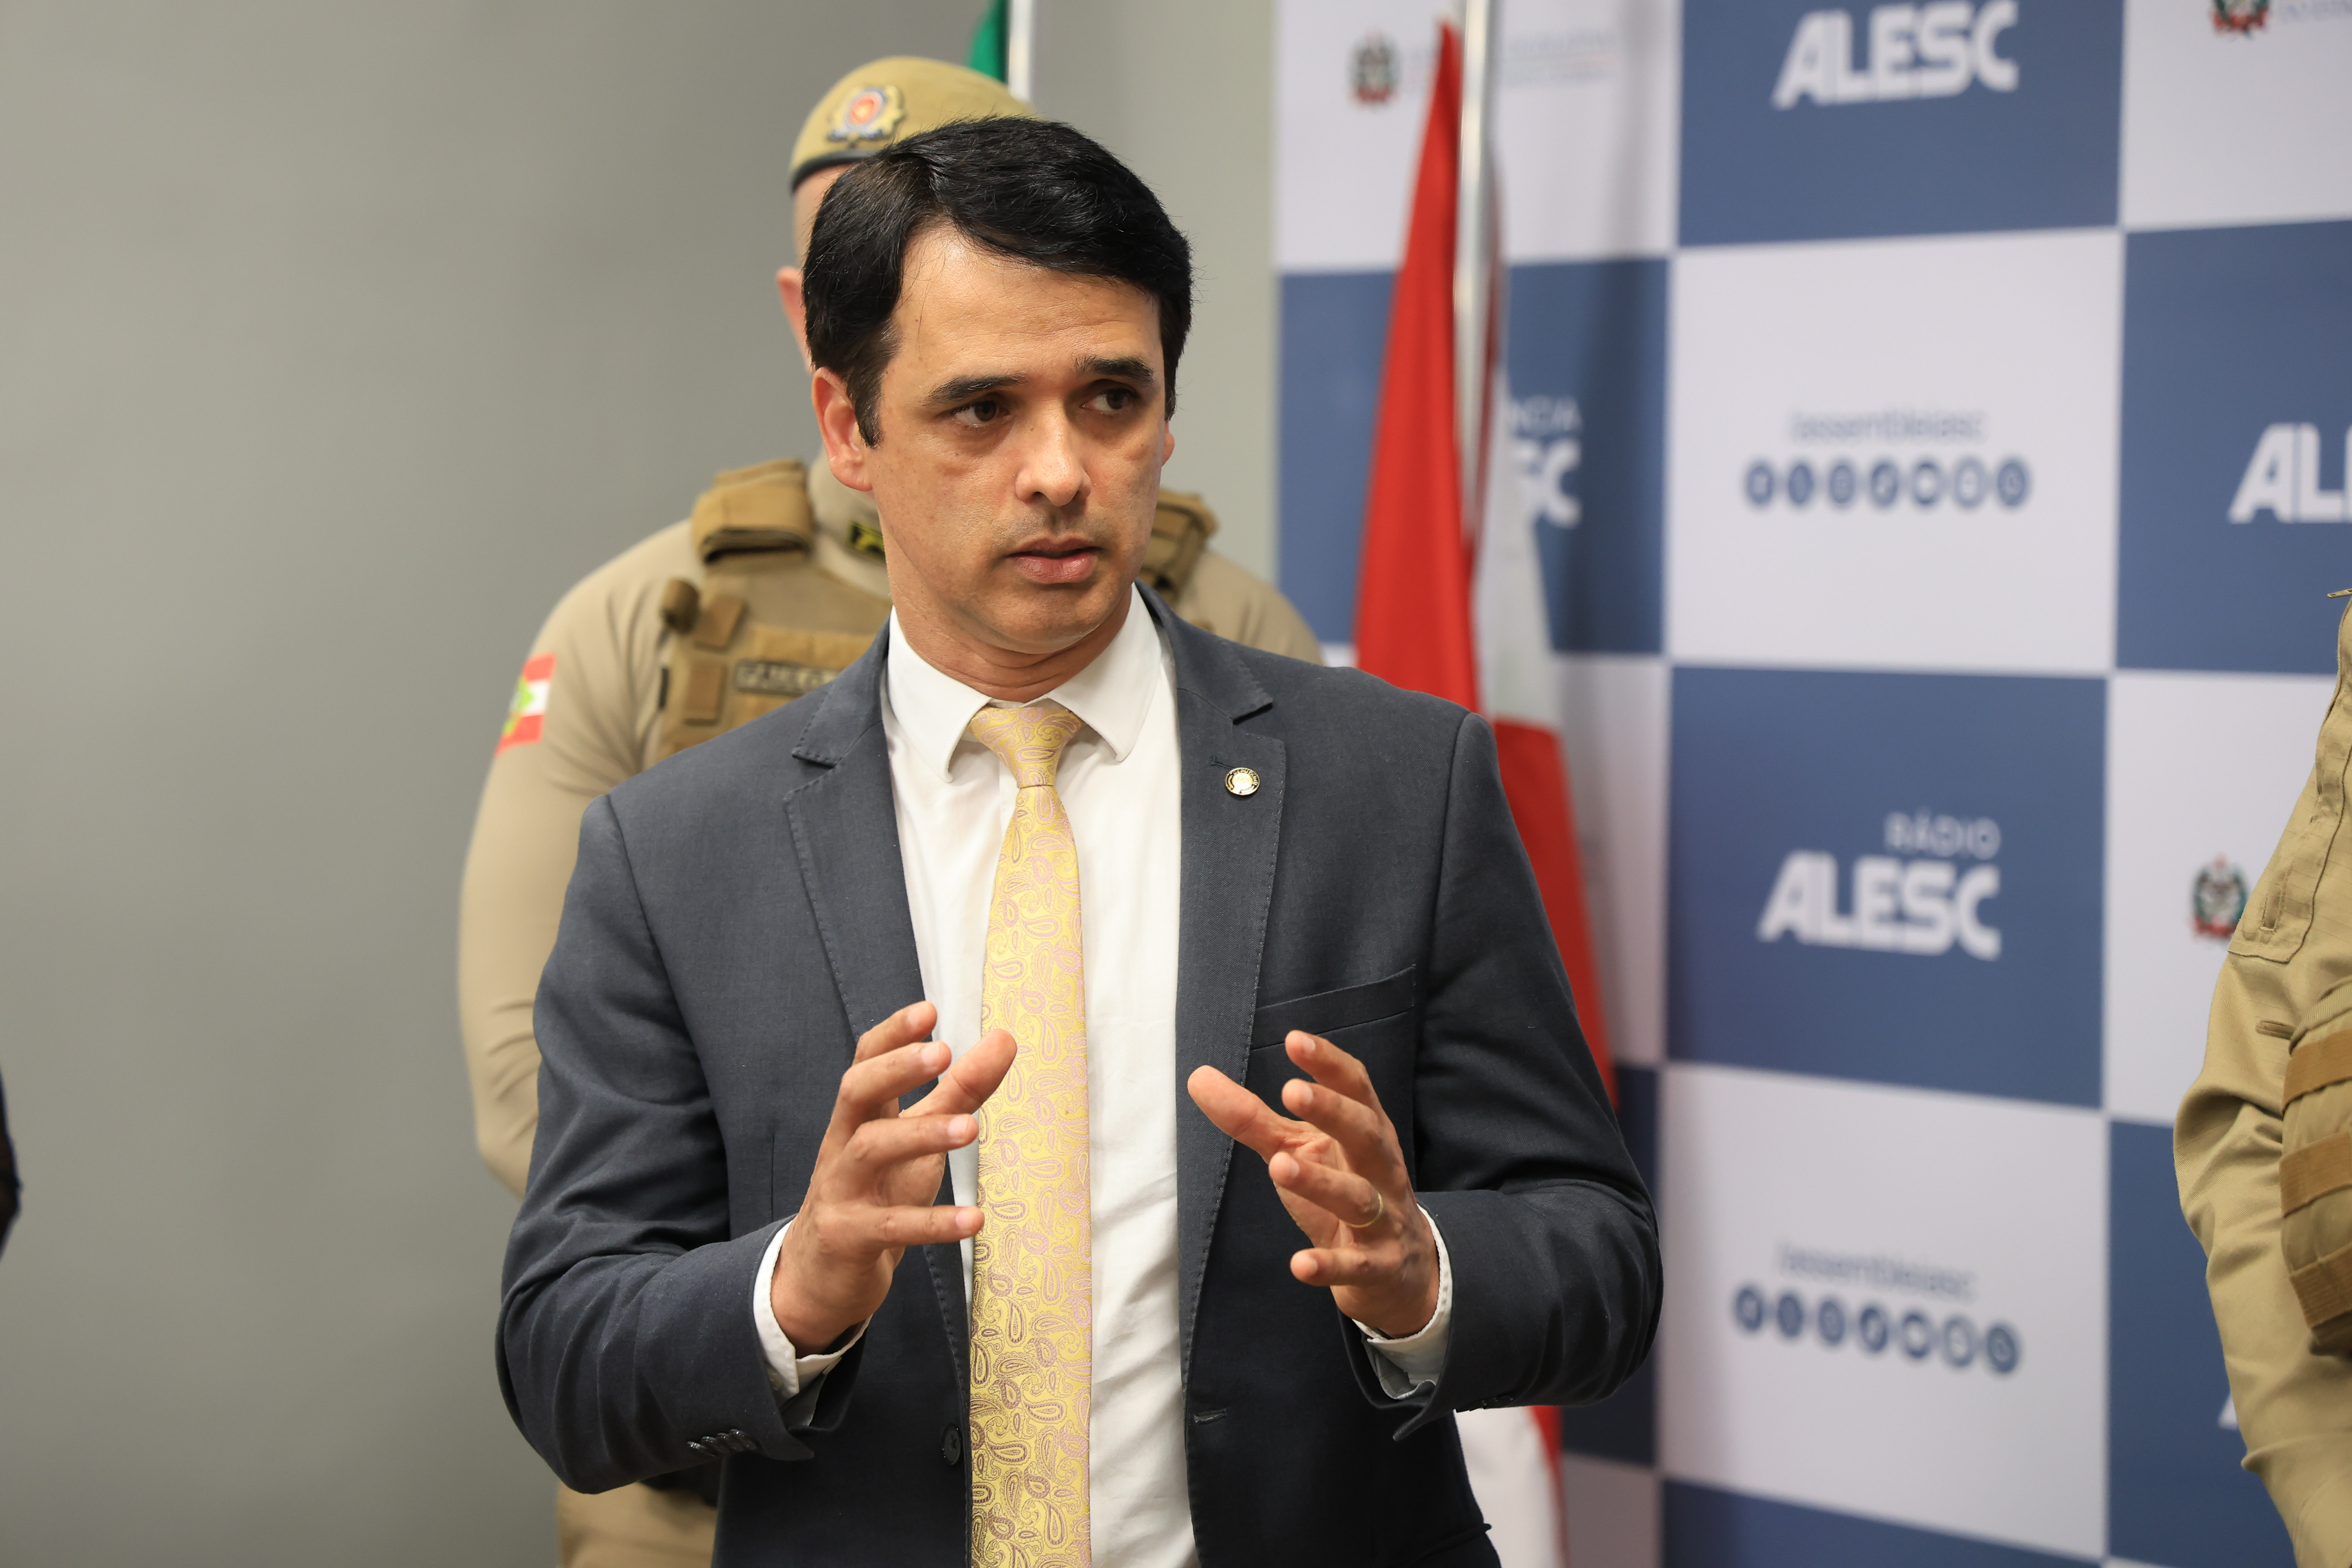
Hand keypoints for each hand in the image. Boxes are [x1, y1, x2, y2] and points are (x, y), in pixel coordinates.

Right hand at [770, 1002, 1015, 1352]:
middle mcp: (842, 1146)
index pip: (865, 1063)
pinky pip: (890, 1226)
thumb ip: (960, 1092)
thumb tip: (1005, 1038)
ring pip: (870, 1150)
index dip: (892, 1035)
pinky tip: (974, 1220)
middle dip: (895, 1069)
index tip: (928, 1010)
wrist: (823, 1277)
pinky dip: (933, 1224)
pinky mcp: (849, 1237)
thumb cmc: (877, 1194)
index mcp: (858, 1117)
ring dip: (920, 1135)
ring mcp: (840, 1191)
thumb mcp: (919, 1140)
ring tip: (970, 1127)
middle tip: (942, 1053)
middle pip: (855, 1092)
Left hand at [1187, 1033, 1438, 1338]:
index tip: (1294, 1040)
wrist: (1397, 1269)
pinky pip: (1356, 1265)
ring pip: (1359, 1199)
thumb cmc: (1341, 1190)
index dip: (1329, 1064)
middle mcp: (1380, 1170)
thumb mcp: (1298, 1150)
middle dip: (1334, 1112)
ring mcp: (1383, 1219)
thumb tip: (1198, 1077)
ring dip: (1322, 1183)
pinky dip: (1330, 1265)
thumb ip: (1252, 1118)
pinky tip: (1299, 1264)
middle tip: (1292, 1091)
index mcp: (1365, 1133)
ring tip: (1280, 1166)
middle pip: (1366, 1134)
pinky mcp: (1378, 1265)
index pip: (1356, 1089)